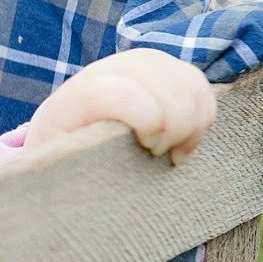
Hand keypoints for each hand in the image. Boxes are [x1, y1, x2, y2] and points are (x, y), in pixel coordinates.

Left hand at [26, 48, 216, 164]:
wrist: (63, 130)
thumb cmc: (64, 162)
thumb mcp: (60, 172)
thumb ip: (75, 174)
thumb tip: (94, 196)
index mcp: (76, 99)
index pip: (121, 94)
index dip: (148, 120)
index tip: (149, 148)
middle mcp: (106, 71)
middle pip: (163, 84)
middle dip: (175, 126)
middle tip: (160, 155)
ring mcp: (135, 64)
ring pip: (186, 82)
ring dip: (191, 123)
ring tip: (173, 151)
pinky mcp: (160, 67)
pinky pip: (197, 83)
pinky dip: (202, 114)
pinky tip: (184, 139)